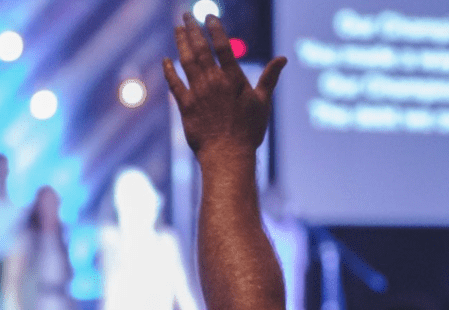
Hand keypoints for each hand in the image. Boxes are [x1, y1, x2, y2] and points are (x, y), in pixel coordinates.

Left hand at [163, 14, 285, 158]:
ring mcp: (198, 93)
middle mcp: (214, 82)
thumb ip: (269, 78)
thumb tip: (282, 59)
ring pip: (187, 61)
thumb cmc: (248, 132)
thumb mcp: (262, 103)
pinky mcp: (186, 106)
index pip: (223, 47)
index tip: (209, 16)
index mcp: (233, 79)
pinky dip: (169, 70)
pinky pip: (175, 84)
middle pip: (201, 49)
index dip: (215, 29)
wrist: (227, 155)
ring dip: (181, 43)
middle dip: (192, 29)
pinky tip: (166, 59)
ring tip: (177, 28)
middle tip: (186, 14)